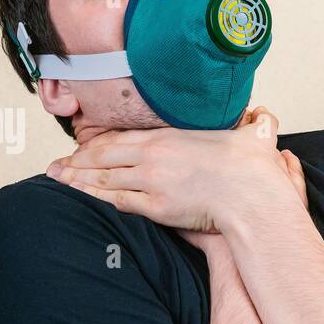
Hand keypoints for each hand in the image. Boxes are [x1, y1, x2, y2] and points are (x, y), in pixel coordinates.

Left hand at [45, 108, 300, 233]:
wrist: (254, 194)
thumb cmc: (256, 170)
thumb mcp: (255, 136)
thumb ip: (256, 125)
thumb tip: (266, 117)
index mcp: (172, 136)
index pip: (125, 136)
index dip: (101, 142)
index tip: (85, 146)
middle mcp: (156, 155)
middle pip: (105, 154)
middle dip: (77, 159)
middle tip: (57, 163)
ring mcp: (153, 180)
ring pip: (105, 176)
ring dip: (78, 177)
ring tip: (57, 178)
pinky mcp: (156, 205)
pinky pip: (117, 200)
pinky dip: (95, 196)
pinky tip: (79, 195)